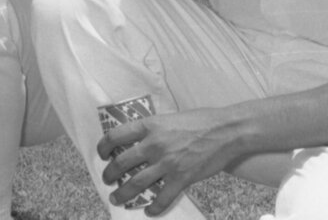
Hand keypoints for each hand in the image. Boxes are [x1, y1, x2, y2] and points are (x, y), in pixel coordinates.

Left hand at [98, 108, 238, 215]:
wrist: (226, 131)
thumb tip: (138, 139)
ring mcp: (167, 163)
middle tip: (107, 179)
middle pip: (121, 163)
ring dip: (123, 193)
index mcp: (149, 126)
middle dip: (110, 174)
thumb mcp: (168, 118)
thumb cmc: (200, 120)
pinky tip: (148, 211)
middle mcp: (154, 144)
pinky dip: (153, 208)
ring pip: (136, 183)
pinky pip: (162, 198)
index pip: (116, 136)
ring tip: (116, 198)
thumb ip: (152, 129)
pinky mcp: (181, 178)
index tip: (101, 154)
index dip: (103, 146)